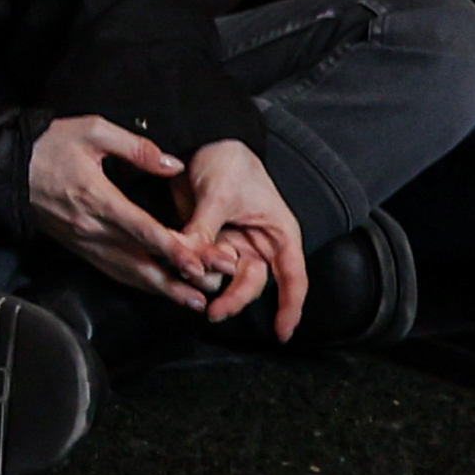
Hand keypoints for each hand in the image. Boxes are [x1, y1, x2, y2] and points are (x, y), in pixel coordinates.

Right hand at [29, 114, 226, 307]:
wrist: (8, 165)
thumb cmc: (48, 145)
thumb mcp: (92, 130)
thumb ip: (137, 148)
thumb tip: (173, 165)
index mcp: (97, 198)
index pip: (142, 230)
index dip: (172, 249)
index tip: (197, 264)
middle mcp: (91, 228)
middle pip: (140, 261)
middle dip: (176, 281)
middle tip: (206, 295)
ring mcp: (83, 242)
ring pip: (127, 273)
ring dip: (160, 289)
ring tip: (190, 301)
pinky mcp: (78, 247)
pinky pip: (112, 271)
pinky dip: (138, 283)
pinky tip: (156, 288)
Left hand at [176, 137, 308, 337]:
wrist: (203, 141)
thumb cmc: (228, 161)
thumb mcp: (220, 195)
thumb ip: (205, 229)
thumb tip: (188, 260)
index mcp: (279, 234)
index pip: (293, 278)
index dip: (291, 308)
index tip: (283, 334)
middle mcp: (259, 245)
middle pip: (251, 284)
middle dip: (233, 300)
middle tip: (213, 313)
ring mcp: (233, 245)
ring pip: (225, 279)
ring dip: (208, 279)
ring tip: (190, 271)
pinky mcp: (209, 242)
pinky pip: (202, 264)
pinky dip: (191, 266)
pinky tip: (180, 267)